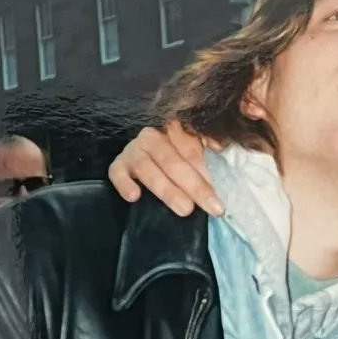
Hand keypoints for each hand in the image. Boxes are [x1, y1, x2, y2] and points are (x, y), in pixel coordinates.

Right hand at [107, 120, 223, 217]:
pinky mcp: (118, 165)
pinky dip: (124, 184)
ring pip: (147, 167)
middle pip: (172, 161)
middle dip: (194, 186)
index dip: (205, 169)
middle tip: (212, 207)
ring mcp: (133, 150)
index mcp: (175, 129)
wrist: (146, 159)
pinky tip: (134, 197)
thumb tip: (220, 148)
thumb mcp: (194, 152)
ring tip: (185, 209)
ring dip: (167, 190)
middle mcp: (153, 136)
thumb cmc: (177, 159)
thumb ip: (206, 151)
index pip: (190, 148)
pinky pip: (117, 173)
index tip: (219, 190)